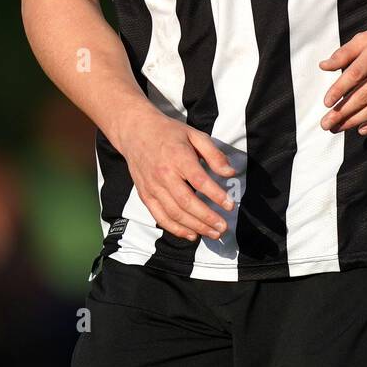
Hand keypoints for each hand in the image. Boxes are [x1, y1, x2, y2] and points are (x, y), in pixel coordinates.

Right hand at [116, 107, 236, 241]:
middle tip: (223, 227)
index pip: (199, 180)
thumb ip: (213, 154)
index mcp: (178, 157)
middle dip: (207, 218)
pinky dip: (176, 229)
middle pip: (187, 202)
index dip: (215, 195)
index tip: (230, 205)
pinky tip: (191, 235)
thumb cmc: (169, 133)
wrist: (136, 132)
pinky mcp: (145, 195)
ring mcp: (152, 187)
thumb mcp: (195, 135)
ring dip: (195, 227)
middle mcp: (163, 174)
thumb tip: (230, 172)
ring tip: (213, 233)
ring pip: (174, 213)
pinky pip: (160, 217)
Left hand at [318, 8, 366, 134]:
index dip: (339, 90)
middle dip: (343, 112)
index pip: (355, 74)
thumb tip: (324, 66)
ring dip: (356, 121)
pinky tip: (364, 129)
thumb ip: (345, 52)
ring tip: (339, 128)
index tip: (326, 102)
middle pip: (364, 95)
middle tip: (326, 123)